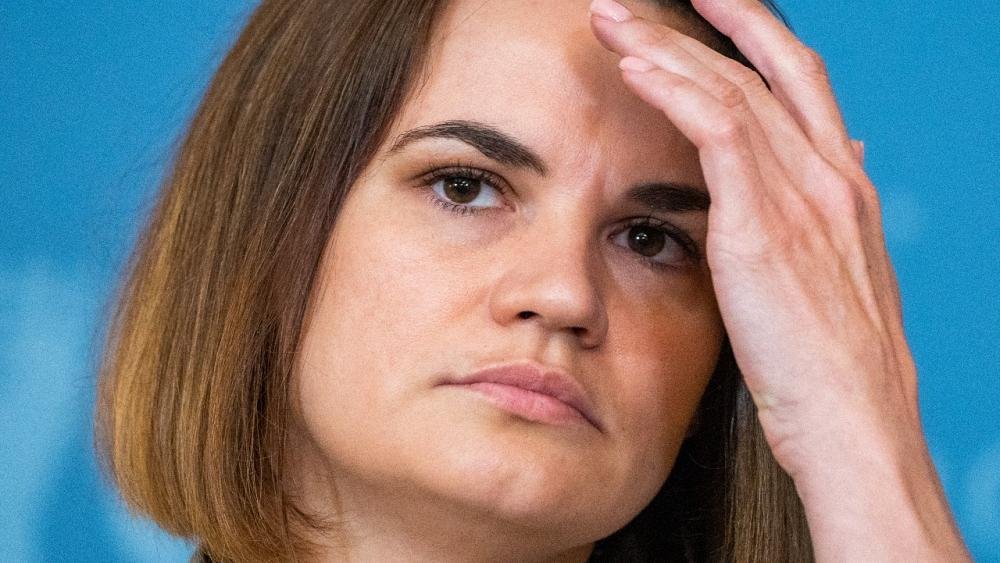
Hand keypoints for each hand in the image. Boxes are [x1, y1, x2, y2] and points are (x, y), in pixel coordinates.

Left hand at [587, 0, 969, 558]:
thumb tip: (835, 159)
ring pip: (730, 88)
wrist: (856, 426)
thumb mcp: (840, 278)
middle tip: (634, 3)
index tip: (704, 7)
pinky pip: (716, 132)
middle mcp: (828, 175)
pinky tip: (633, 68)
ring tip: (610, 19)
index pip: (796, 80)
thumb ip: (826, 213)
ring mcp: (802, 195)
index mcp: (842, 186)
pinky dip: (672, 91)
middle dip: (697, 24)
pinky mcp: (764, 226)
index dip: (751, 34)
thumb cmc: (835, 368)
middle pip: (759, 70)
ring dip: (664, 46)